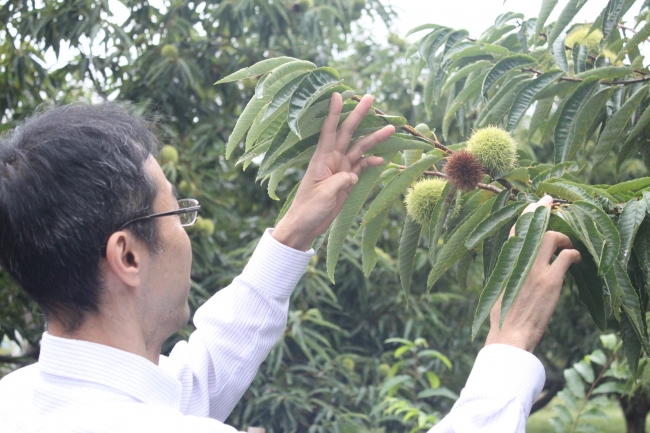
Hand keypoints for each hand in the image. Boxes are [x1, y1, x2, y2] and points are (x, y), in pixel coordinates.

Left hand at [272, 93, 394, 250]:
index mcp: (321, 159)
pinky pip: (361, 166)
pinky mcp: (346, 180)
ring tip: (390, 128)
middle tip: (371, 98)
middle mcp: (331, 159)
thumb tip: (354, 174)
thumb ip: (340, 180)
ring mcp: (340, 169)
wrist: (305, 226)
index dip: (334, 112)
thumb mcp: (324, 194)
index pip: (329, 130)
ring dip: (374, 139)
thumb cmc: (308, 209)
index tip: (338, 94)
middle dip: (359, 115)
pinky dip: (371, 162)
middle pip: (348, 133)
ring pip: (359, 148)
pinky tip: (381, 161)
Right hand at [484, 195, 580, 351]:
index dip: (527, 214)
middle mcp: (519, 261)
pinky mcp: (550, 280)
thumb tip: (518, 264)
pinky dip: (573, 254)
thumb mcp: (500, 288)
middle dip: (546, 213)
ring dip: (563, 237)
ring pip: (551, 237)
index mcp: (506, 262)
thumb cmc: (504, 315)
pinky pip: (566, 256)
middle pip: (534, 227)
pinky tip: (575, 260)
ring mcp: (535, 269)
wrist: (511, 333)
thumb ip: (509, 272)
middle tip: (553, 207)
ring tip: (567, 244)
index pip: (515, 230)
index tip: (535, 203)